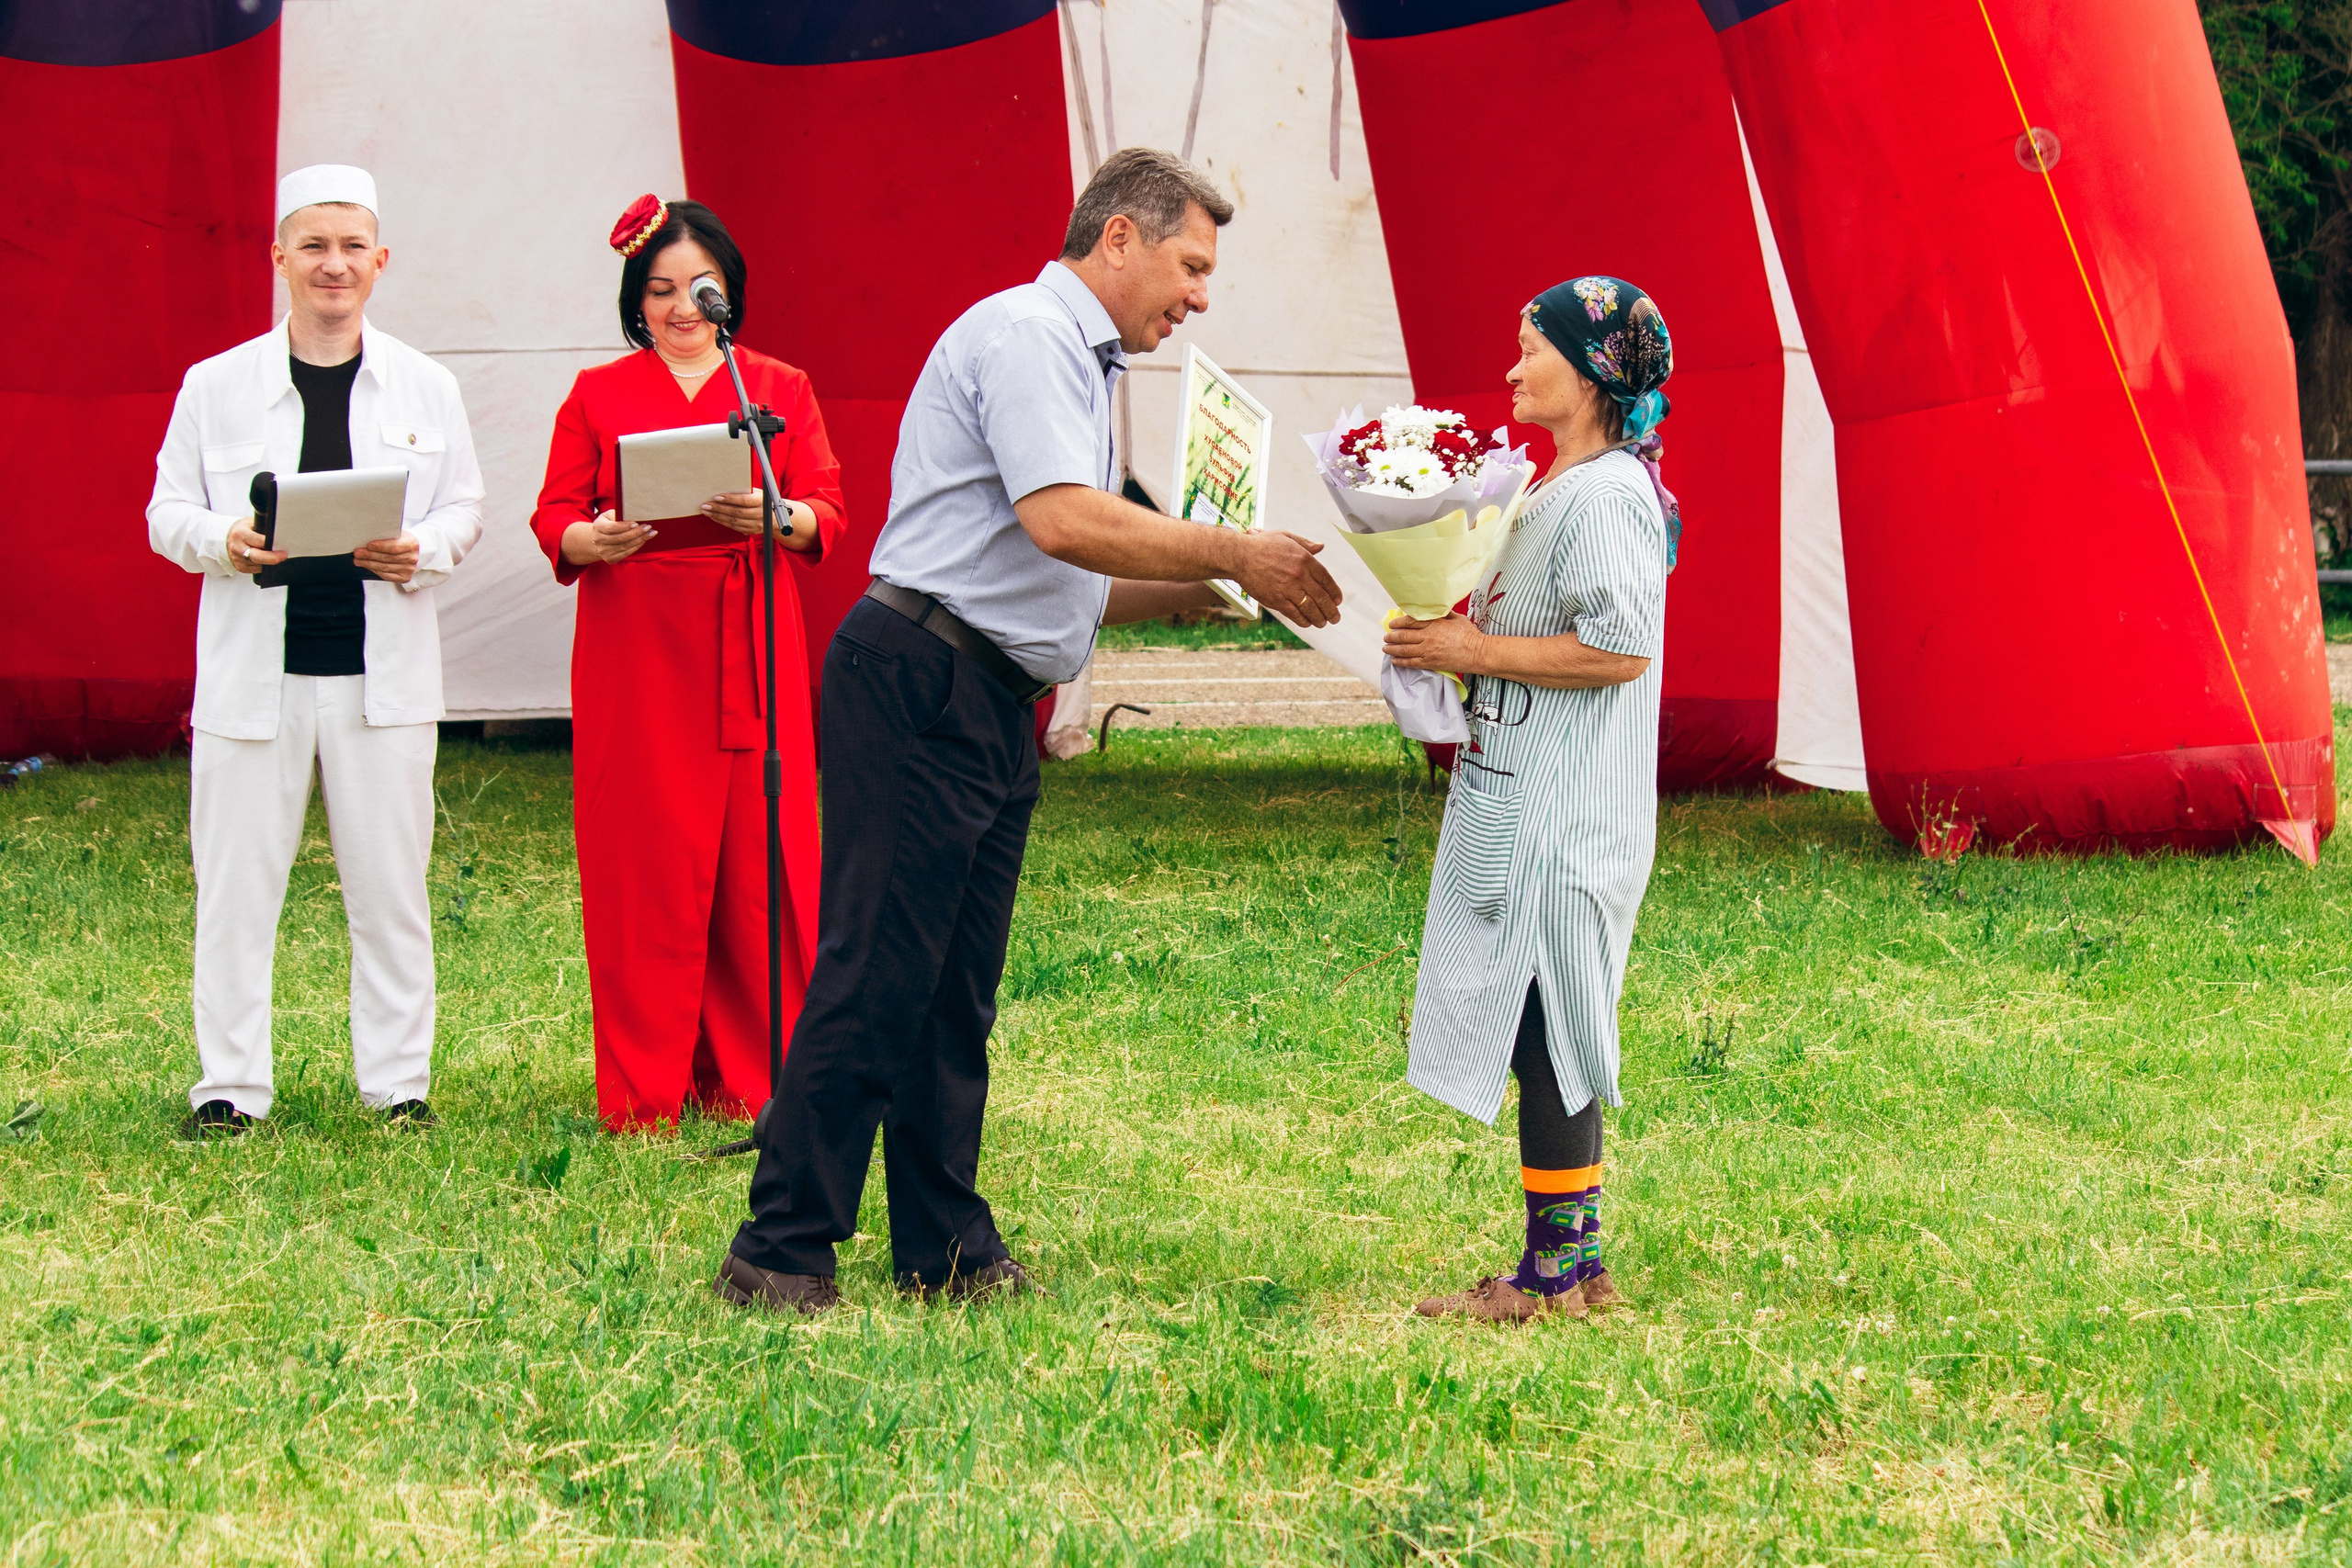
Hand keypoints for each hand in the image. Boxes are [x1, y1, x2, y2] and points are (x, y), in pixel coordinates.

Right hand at [227, 518, 286, 574]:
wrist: (228, 537)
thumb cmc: (242, 530)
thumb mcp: (251, 523)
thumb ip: (263, 530)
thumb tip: (279, 537)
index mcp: (240, 534)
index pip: (259, 542)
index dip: (272, 545)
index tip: (282, 549)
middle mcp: (237, 547)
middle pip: (258, 557)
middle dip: (272, 558)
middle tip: (283, 556)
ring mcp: (237, 559)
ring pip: (258, 564)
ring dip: (268, 561)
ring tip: (275, 556)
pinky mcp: (239, 567)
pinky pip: (256, 570)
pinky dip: (263, 566)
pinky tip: (265, 560)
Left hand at [354, 531, 421, 584]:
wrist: (413, 551)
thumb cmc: (402, 541)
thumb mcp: (397, 534)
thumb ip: (386, 535)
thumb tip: (368, 537)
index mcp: (411, 544)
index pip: (395, 547)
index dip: (381, 547)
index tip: (368, 545)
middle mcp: (412, 558)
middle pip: (387, 558)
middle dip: (370, 556)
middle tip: (358, 553)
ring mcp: (409, 569)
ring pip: (385, 567)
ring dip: (369, 564)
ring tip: (358, 560)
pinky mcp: (404, 577)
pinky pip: (386, 575)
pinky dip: (375, 570)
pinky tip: (367, 566)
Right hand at [561, 510, 654, 565]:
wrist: (597, 540)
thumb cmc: (606, 524)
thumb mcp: (607, 516)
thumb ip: (617, 514)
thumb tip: (632, 515)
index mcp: (597, 527)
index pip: (612, 527)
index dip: (625, 526)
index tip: (636, 523)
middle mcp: (599, 541)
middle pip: (621, 538)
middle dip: (636, 533)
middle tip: (648, 527)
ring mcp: (604, 551)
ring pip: (625, 546)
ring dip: (640, 540)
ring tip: (651, 533)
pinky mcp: (610, 559)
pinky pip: (626, 553)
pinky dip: (636, 547)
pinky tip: (644, 541)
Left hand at [703, 490, 818, 551]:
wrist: (778, 516)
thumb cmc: (764, 500)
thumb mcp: (759, 493)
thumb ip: (745, 492)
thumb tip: (725, 487)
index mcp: (762, 501)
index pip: (744, 501)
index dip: (730, 499)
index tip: (716, 497)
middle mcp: (760, 515)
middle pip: (737, 513)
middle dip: (719, 509)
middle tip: (705, 505)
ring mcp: (756, 525)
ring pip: (734, 522)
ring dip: (718, 517)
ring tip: (706, 511)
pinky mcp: (752, 531)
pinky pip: (735, 527)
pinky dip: (723, 522)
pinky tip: (714, 517)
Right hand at [1231, 530, 1342, 626]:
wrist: (1239, 555)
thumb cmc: (1262, 545)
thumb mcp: (1286, 537)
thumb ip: (1306, 544)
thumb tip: (1321, 546)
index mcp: (1305, 559)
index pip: (1326, 579)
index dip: (1334, 592)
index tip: (1338, 601)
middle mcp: (1299, 574)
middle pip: (1321, 597)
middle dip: (1331, 610)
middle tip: (1335, 617)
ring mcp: (1288, 588)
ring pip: (1310, 608)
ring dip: (1319, 618)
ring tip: (1323, 623)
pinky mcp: (1276, 599)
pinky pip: (1294, 613)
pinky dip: (1303, 620)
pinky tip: (1307, 623)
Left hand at [1384, 611, 1483, 672]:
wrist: (1477, 653)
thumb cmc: (1469, 634)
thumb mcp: (1456, 618)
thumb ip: (1443, 614)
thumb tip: (1434, 609)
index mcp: (1434, 624)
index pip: (1410, 622)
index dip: (1398, 623)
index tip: (1392, 624)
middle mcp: (1428, 637)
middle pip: (1404, 636)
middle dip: (1392, 636)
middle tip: (1387, 637)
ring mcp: (1428, 651)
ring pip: (1404, 650)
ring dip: (1392, 649)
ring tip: (1386, 648)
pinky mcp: (1430, 663)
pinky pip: (1411, 663)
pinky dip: (1400, 662)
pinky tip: (1394, 661)